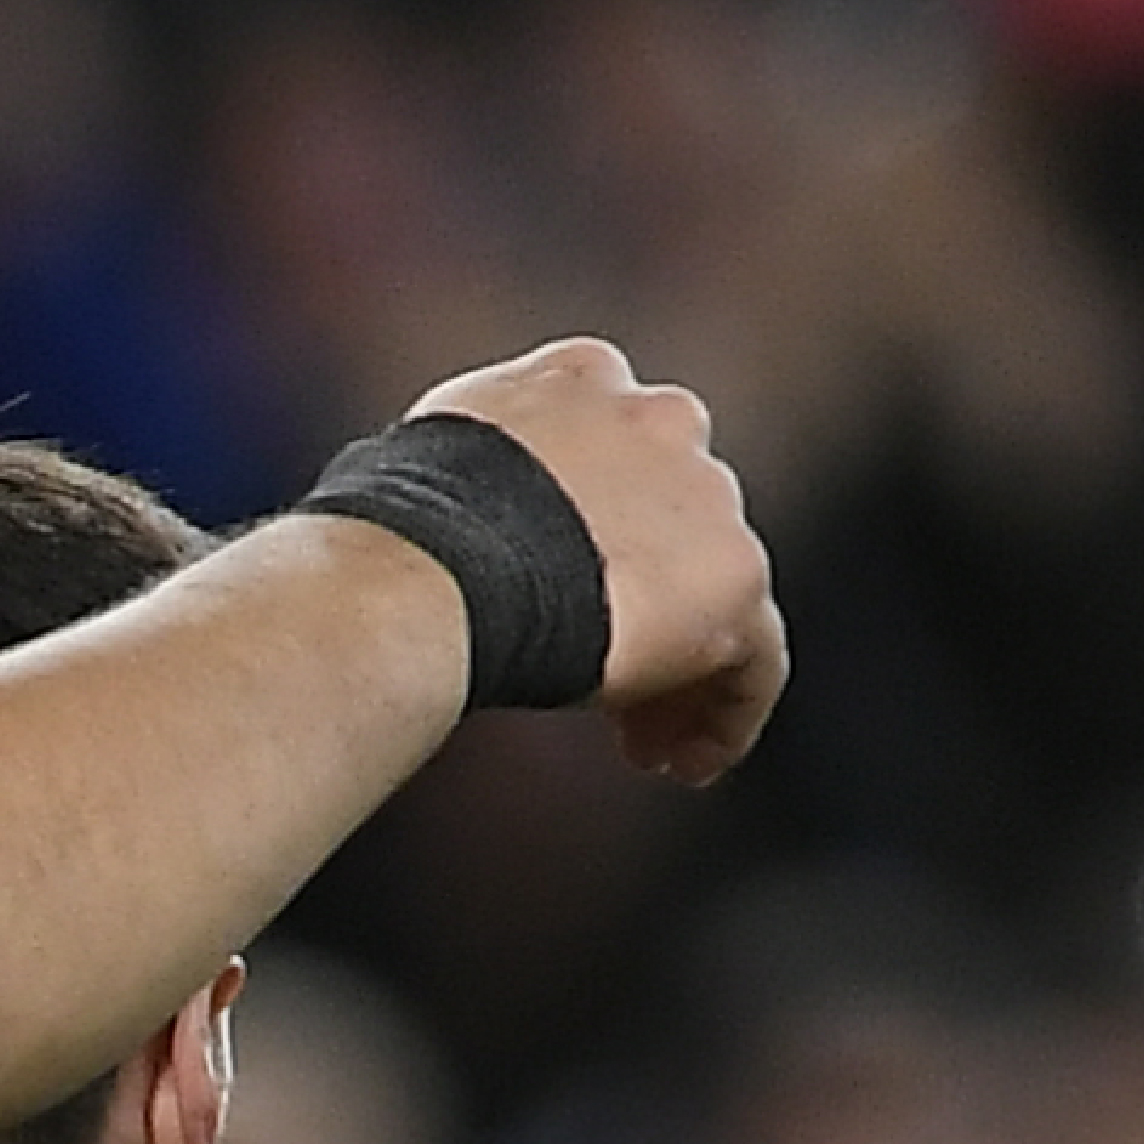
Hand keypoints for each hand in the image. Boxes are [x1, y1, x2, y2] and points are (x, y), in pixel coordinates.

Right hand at [409, 338, 787, 786]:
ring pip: (719, 595)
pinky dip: (727, 715)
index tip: (567, 593)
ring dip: (681, 669)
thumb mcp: (417, 478)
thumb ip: (461, 490)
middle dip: (644, 600)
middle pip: (676, 522)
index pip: (615, 452)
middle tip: (605, 680)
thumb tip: (419, 542)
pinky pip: (756, 658)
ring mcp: (708, 494)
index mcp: (580, 377)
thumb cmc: (387, 536)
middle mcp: (661, 418)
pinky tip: (686, 766)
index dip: (593, 529)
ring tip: (639, 746)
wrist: (434, 568)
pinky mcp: (737, 577)